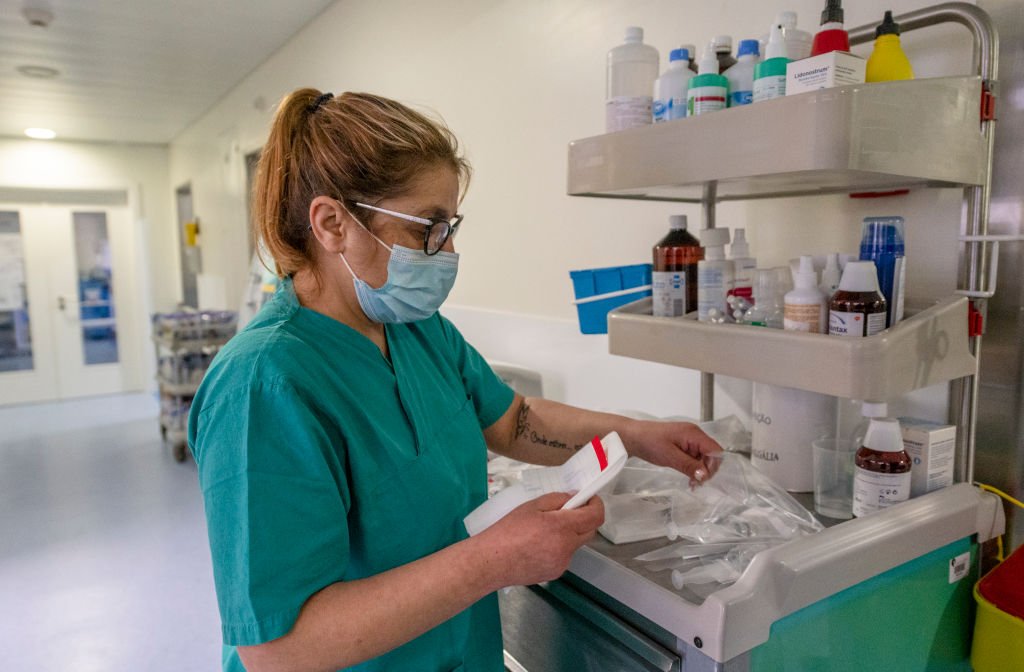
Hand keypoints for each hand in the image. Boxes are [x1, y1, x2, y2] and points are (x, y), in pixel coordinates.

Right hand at [477, 492, 604, 587]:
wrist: (491, 562)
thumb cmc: (508, 531)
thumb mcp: (532, 506)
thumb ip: (557, 500)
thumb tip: (574, 499)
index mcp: (563, 527)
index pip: (595, 516)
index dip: (596, 505)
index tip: (589, 498)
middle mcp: (567, 547)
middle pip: (589, 531)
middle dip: (583, 519)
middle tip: (567, 511)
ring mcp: (563, 563)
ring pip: (575, 544)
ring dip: (568, 534)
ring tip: (544, 531)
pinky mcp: (555, 573)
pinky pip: (563, 556)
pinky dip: (558, 548)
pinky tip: (537, 547)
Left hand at [622, 420, 722, 485]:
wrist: (633, 437)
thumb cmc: (649, 442)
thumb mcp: (670, 456)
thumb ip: (689, 465)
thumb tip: (705, 475)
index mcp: (693, 434)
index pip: (715, 450)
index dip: (713, 465)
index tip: (703, 478)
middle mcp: (694, 435)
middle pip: (711, 455)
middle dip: (707, 470)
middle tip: (696, 483)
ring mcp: (689, 440)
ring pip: (704, 458)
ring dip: (700, 471)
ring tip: (692, 482)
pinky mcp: (683, 445)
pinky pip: (695, 457)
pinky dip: (694, 468)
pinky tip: (689, 477)